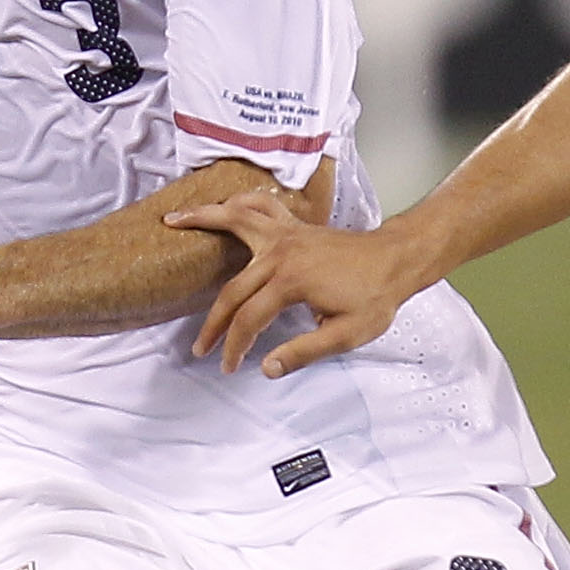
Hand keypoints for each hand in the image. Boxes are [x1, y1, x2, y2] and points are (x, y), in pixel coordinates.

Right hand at [166, 191, 410, 376]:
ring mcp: (285, 234)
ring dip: (202, 219)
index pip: (249, 320)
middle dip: (213, 322)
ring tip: (171, 220)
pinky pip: (258, 206)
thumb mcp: (346, 334)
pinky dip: (237, 202)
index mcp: (291, 282)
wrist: (397, 259)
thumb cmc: (376, 296)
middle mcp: (281, 253)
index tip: (227, 366)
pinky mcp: (293, 226)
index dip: (234, 346)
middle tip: (198, 348)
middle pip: (233, 289)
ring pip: (234, 221)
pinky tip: (223, 204)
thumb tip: (267, 367)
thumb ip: (304, 351)